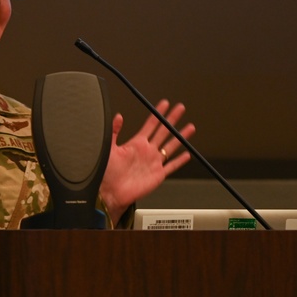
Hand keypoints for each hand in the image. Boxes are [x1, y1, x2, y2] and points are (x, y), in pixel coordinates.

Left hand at [99, 99, 194, 222]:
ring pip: (171, 146)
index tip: (165, 104)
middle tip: (180, 108)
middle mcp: (147, 151)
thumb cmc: (106, 173)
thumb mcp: (108, 148)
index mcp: (136, 144)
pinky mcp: (158, 175)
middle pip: (164, 131)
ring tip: (190, 127)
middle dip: (172, 119)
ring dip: (180, 137)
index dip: (158, 113)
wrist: (110, 193)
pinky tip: (187, 154)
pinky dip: (180, 161)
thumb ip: (114, 132)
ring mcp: (154, 162)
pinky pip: (172, 166)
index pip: (151, 124)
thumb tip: (117, 116)